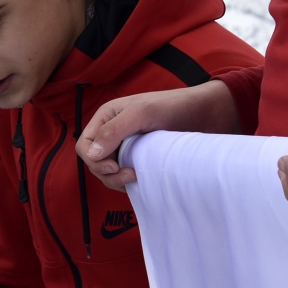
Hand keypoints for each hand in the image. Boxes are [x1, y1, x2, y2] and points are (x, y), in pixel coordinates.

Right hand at [78, 81, 240, 190]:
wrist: (203, 114)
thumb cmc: (172, 106)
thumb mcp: (141, 113)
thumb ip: (114, 131)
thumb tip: (91, 154)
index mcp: (107, 117)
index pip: (84, 145)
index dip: (94, 160)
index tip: (114, 166)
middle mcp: (112, 132)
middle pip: (93, 162)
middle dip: (107, 173)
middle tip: (130, 175)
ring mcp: (125, 146)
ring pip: (107, 172)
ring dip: (117, 180)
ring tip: (137, 177)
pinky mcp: (139, 158)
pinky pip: (123, 175)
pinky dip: (127, 182)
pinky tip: (141, 179)